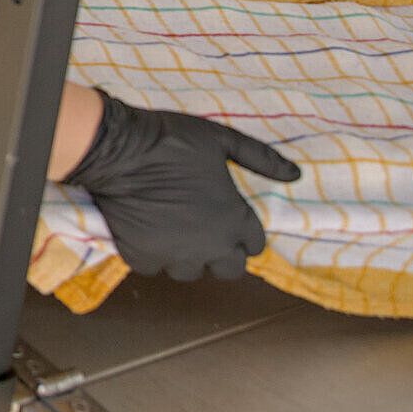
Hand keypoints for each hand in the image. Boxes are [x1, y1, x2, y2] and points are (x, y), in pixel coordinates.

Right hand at [63, 89, 300, 280]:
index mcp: (235, 220)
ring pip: (190, 271)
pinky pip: (155, 267)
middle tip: (203, 230)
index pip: (254, 246)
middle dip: (221, 253)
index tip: (227, 217)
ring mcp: (175, 255)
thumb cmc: (171, 140)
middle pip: (229, 269)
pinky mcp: (142, 258)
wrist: (117, 149)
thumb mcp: (222, 139)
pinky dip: (153, 253)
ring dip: (186, 254)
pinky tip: (148, 229)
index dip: (242, 231)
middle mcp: (210, 245)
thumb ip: (261, 159)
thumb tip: (295, 174)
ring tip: (173, 229)